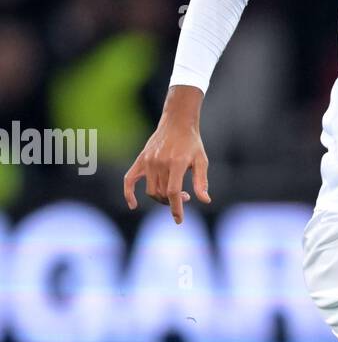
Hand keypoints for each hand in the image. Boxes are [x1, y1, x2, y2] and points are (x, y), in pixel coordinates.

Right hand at [123, 85, 210, 223]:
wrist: (177, 122)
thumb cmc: (192, 143)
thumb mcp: (202, 161)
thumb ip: (201, 181)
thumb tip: (205, 200)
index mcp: (177, 163)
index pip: (173, 192)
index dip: (176, 208)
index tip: (179, 219)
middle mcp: (160, 163)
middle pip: (162, 193)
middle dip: (173, 201)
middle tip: (185, 196)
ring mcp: (148, 161)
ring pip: (151, 190)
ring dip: (161, 198)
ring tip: (175, 193)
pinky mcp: (141, 160)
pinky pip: (129, 179)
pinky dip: (128, 193)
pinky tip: (133, 205)